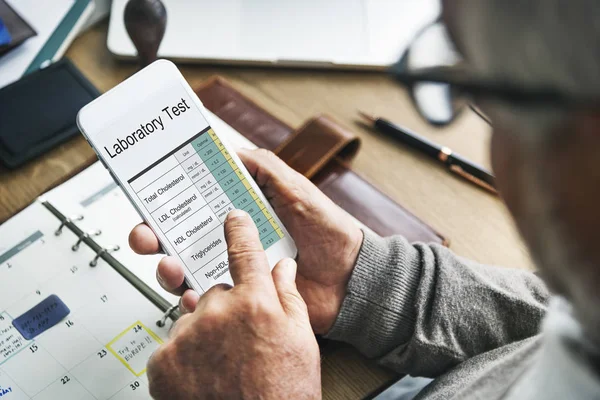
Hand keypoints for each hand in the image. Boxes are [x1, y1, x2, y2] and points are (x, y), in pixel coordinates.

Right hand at [129, 149, 362, 333]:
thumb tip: (229, 148)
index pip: (192, 203)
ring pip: (184, 269)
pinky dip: (192, 299)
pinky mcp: (241, 298)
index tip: (148, 193)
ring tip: (171, 266)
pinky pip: (208, 300)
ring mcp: (233, 270)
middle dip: (152, 234)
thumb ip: (265, 169)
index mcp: (239, 212)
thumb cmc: (328, 231)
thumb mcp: (297, 190)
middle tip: (145, 235)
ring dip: (167, 267)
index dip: (166, 199)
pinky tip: (192, 294)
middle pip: (177, 237)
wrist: (350, 278)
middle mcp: (229, 241)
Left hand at [147, 210, 320, 398]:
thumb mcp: (301, 340)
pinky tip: (205, 374)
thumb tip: (283, 267)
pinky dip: (184, 356)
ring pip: (193, 319)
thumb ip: (289, 296)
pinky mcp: (163, 361)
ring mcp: (187, 336)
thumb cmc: (284, 392)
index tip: (233, 220)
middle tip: (241, 339)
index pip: (244, 252)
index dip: (239, 232)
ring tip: (224, 363)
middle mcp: (218, 313)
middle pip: (216, 292)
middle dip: (226, 308)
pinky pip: (172, 344)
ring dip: (204, 333)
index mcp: (256, 302)